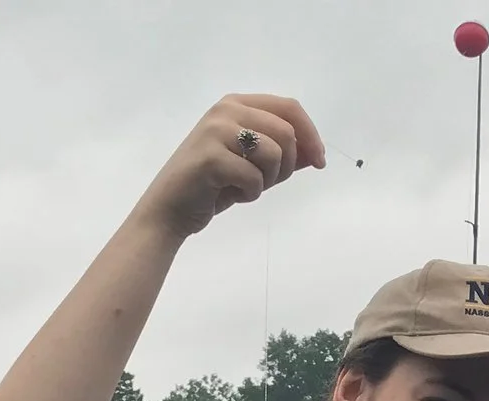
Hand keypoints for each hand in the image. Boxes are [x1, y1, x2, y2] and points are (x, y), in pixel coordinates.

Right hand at [135, 94, 324, 238]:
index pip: (289, 108)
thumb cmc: (212, 187)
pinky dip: (250, 194)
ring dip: (268, 180)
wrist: (169, 210)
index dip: (311, 135)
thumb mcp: (252, 166)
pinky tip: (231, 195)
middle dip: (288, 165)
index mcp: (237, 104)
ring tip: (245, 187)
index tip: (319, 162)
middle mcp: (226, 110)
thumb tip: (316, 152)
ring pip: (274, 153)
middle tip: (269, 182)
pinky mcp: (210, 157)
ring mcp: (216, 130)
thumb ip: (282, 154)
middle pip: (286, 132)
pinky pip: (254, 178)